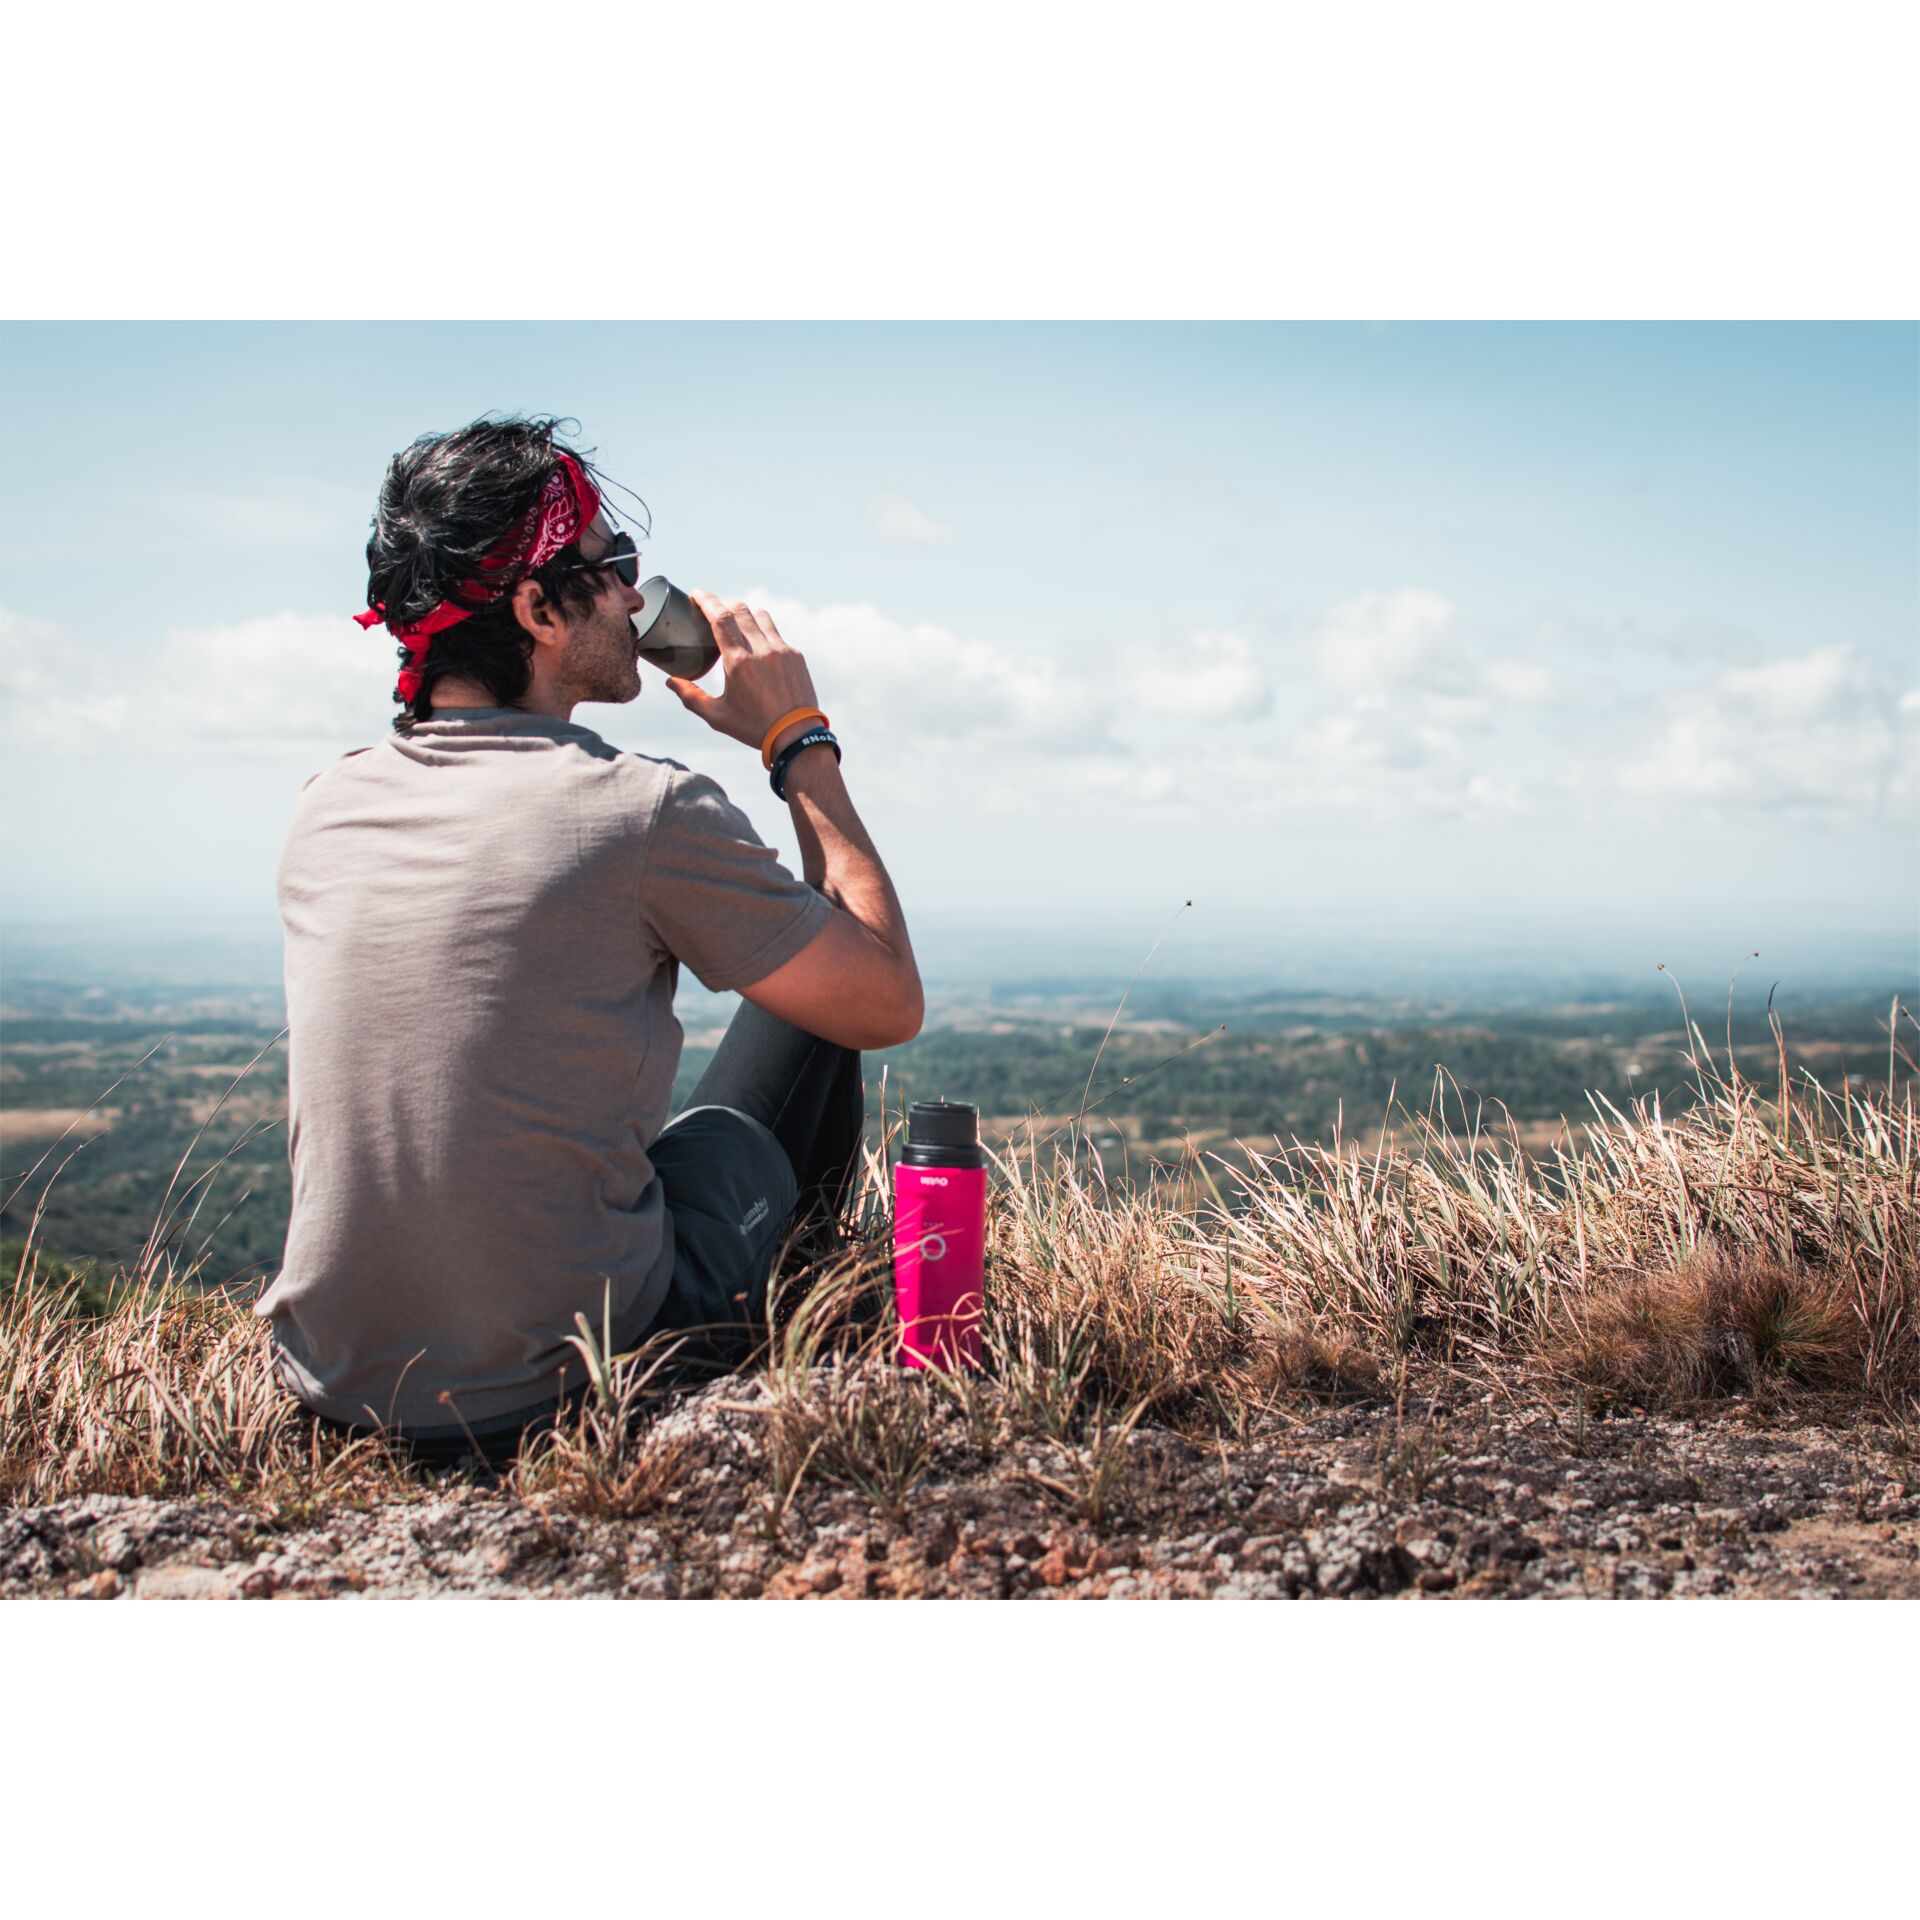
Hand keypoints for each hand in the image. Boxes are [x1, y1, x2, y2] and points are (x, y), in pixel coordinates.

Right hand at [667, 593, 823, 759]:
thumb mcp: (717, 716)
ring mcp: (781, 649)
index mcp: (738, 661)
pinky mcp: (795, 655)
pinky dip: (762, 631)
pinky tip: (757, 643)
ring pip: (760, 616)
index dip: (706, 600)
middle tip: (713, 610)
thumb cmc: (754, 728)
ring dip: (745, 614)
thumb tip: (671, 681)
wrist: (795, 735)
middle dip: (723, 604)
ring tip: (736, 623)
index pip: (720, 616)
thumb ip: (691, 696)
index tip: (696, 593)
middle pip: (739, 609)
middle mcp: (760, 649)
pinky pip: (776, 632)